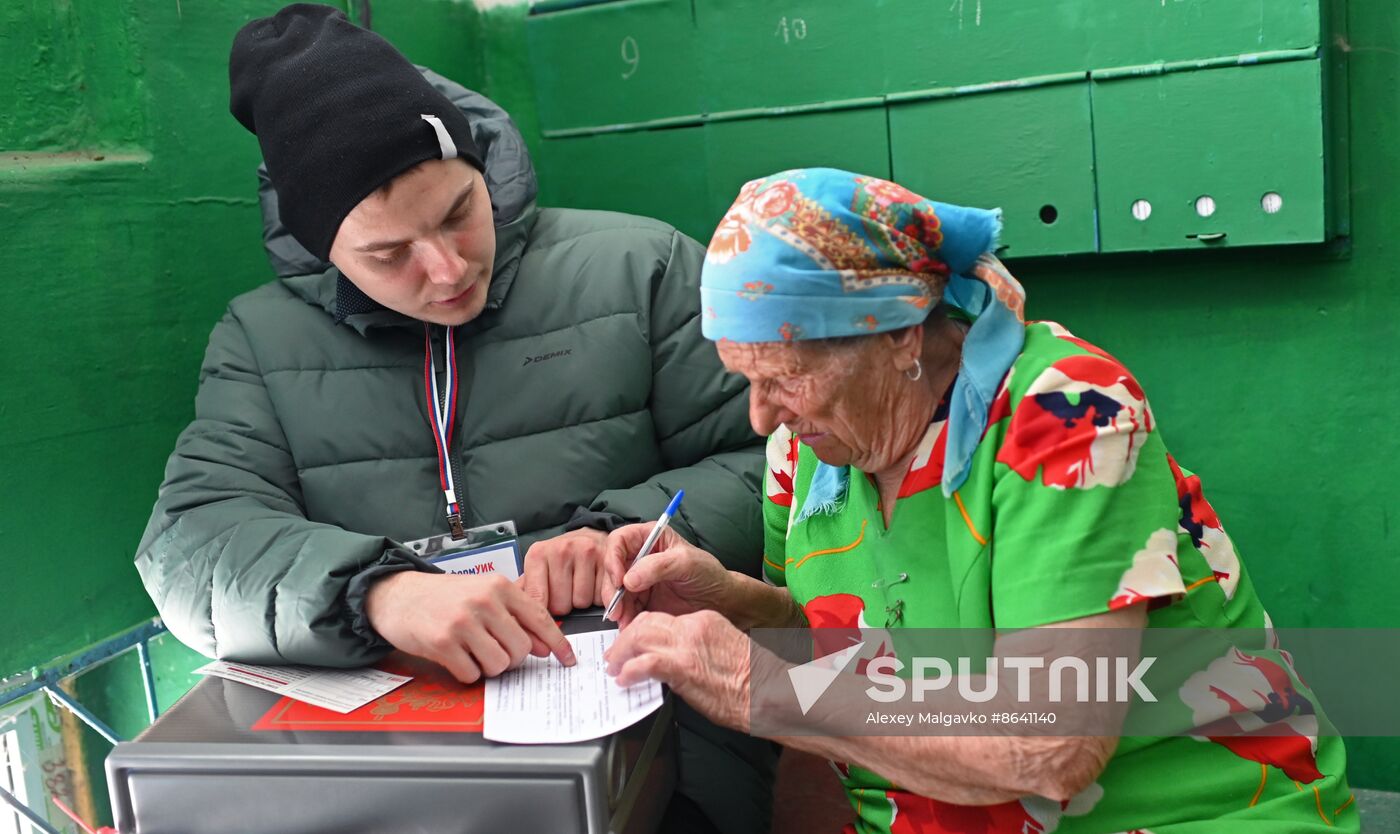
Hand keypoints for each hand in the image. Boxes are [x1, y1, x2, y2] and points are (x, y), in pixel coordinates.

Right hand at [366, 571, 575, 683]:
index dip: (558, 644)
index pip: (540, 619)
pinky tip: (457, 657)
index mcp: (499, 586)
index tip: (567, 659)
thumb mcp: (483, 593)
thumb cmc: (444, 596)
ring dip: (489, 667)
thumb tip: (544, 646)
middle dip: (513, 658)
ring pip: (499, 664)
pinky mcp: (443, 643)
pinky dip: (467, 672)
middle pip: (521, 649)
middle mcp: (484, 601)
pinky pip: (471, 674)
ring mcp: (463, 622)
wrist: (398, 594)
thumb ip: (515, 615)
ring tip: (474, 652)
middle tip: (495, 650)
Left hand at [521, 527, 610, 615]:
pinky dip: (600, 598)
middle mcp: (561, 550)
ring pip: (582, 602)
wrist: (589, 536)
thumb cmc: (561, 557)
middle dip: (564, 605)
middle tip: (566, 591)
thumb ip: (525, 591)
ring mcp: (585, 552)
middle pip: (561, 605)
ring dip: (582, 601)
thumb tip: (512, 617)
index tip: (543, 618)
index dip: (541, 614)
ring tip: (580, 585)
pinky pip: (602, 596)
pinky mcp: (607, 559)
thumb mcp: (538, 568)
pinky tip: (595, 585)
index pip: (537, 599)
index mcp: (538, 554)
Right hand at [600, 523, 735, 626]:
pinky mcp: (641, 600)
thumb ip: (658, 566)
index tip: (619, 579)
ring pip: (616, 590)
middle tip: (617, 606)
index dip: (613, 558)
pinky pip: (625, 608)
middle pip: (613, 567)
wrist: (721, 603)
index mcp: (651, 538)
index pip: (620, 540)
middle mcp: (641, 557)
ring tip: (624, 619)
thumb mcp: (687, 563)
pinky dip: (624, 617)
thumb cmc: (709, 575)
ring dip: (616, 606)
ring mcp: (640, 580)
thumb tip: (629, 578)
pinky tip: (628, 625)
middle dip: (612, 588)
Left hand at [604, 610, 752, 732]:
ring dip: (621, 654)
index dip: (641, 631)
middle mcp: (692, 627)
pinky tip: (625, 680)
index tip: (633, 644)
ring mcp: (686, 646)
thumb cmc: (752, 680)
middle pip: (645, 622)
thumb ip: (696, 650)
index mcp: (704, 620)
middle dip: (625, 639)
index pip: (662, 618)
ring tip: (615, 668)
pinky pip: (645, 664)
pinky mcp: (683, 667)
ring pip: (639, 637)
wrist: (768, 692)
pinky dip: (630, 671)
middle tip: (616, 655)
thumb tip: (673, 662)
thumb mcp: (723, 651)